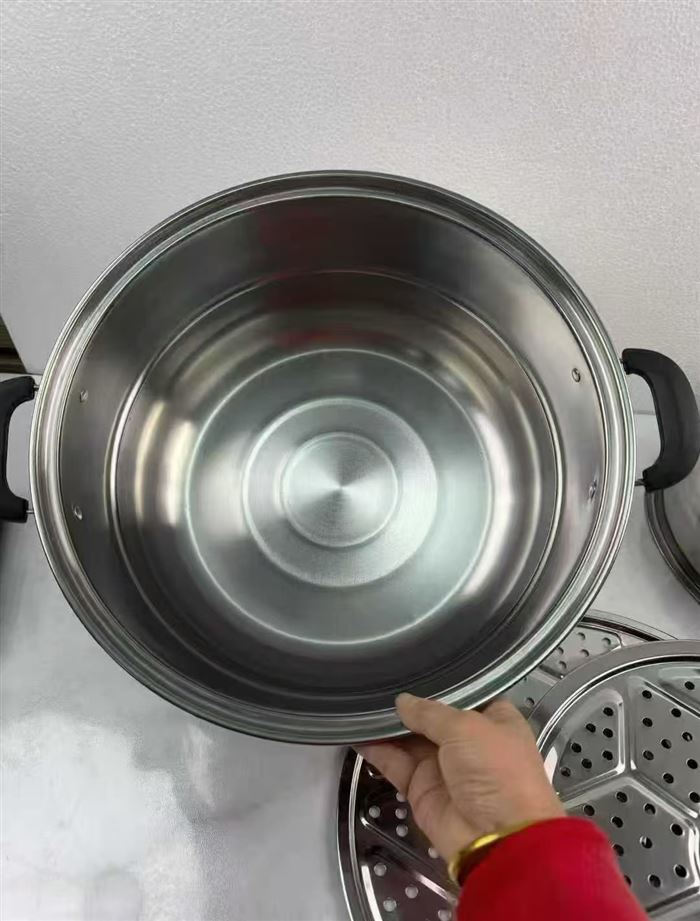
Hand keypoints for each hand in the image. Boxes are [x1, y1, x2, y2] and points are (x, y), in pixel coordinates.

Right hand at [358, 693, 563, 860]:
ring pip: (409, 738)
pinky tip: (355, 730)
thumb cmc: (496, 771)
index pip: (465, 693)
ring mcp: (443, 765)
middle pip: (432, 716)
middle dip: (408, 702)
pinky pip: (394, 762)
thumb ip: (430, 712)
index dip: (441, 681)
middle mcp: (468, 741)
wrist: (498, 840)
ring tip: (360, 698)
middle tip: (378, 677)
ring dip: (387, 723)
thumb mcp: (467, 728)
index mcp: (494, 720)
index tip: (413, 662)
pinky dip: (375, 748)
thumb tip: (403, 701)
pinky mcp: (420, 787)